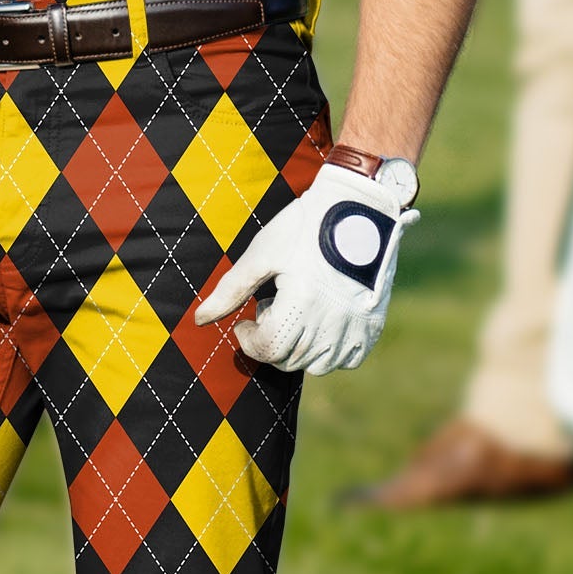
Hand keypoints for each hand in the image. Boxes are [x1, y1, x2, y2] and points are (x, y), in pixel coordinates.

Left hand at [194, 158, 420, 375]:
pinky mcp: (373, 324)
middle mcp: (331, 321)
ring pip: (317, 365)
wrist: (359, 208)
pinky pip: (348, 359)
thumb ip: (231, 290)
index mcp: (301, 302)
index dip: (248, 340)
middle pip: (289, 360)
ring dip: (297, 349)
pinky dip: (330, 352)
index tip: (244, 321)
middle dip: (269, 341)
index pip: (267, 349)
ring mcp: (355, 325)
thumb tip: (199, 320)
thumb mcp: (262, 253)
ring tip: (296, 313)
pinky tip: (320, 323)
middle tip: (270, 308)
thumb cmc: (305, 226)